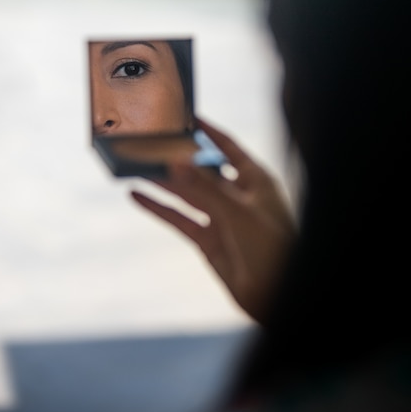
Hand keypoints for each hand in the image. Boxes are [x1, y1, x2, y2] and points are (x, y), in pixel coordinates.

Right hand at [130, 118, 296, 323]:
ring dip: (162, 182)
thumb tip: (178, 161)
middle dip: (177, 157)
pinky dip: (159, 208)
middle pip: (202, 170)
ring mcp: (222, 218)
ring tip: (134, 166)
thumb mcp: (238, 213)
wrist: (276, 295)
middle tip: (149, 142)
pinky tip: (138, 196)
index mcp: (256, 181)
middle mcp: (238, 196)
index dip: (209, 132)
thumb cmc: (272, 248)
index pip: (229, 148)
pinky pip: (180, 219)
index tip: (188, 116)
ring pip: (187, 194)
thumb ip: (206, 188)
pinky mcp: (209, 241)